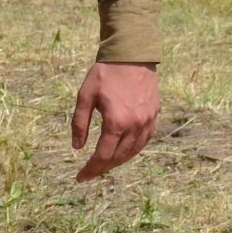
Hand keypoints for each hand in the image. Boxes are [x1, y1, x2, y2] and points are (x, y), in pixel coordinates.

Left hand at [69, 62, 158, 181]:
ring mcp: (147, 122)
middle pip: (118, 158)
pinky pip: (144, 141)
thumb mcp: (85, 96)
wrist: (132, 55)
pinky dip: (132, 150)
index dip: (91, 169)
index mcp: (116, 122)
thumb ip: (79, 123)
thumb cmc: (105, 73)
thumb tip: (77, 147)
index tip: (80, 177)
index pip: (103, 156)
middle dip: (102, 168)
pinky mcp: (154, 116)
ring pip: (132, 152)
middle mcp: (135, 126)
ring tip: (104, 165)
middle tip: (89, 173)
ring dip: (118, 162)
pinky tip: (123, 152)